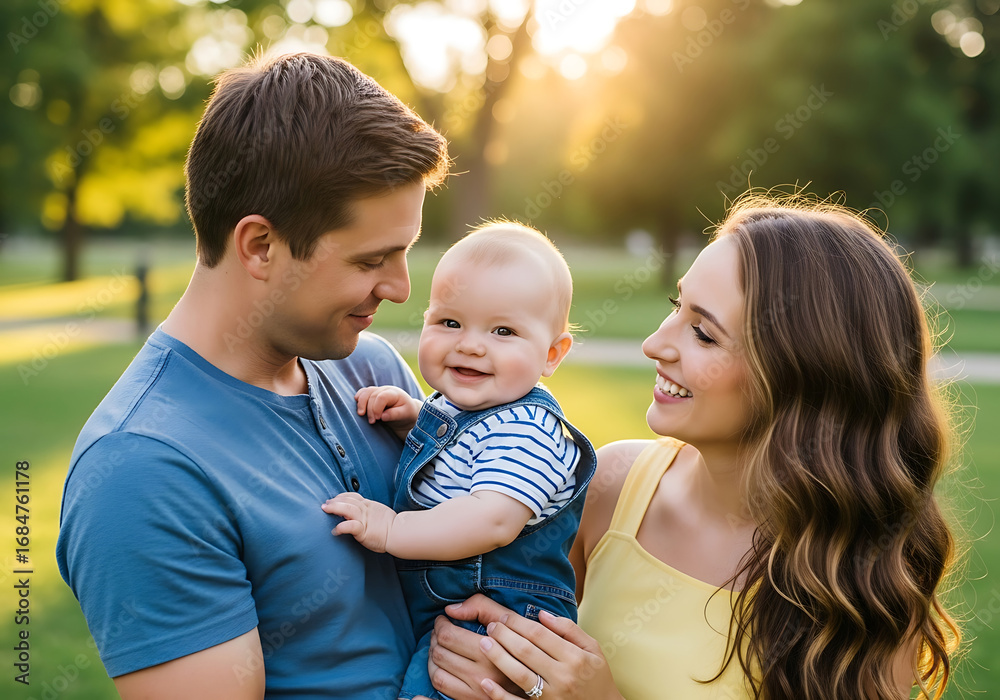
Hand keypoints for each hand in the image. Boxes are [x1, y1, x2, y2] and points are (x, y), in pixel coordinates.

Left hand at [321, 492, 396, 552]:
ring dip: (335, 508)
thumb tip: (358, 511)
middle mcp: (365, 510)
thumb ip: (368, 510)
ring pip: (347, 509)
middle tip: (325, 504)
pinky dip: (341, 527)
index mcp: (369, 505)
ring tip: (326, 509)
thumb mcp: (378, 513)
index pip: (353, 496)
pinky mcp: (363, 531)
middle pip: (348, 500)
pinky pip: (350, 526)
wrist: (399, 534)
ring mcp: (364, 519)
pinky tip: (335, 531)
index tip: (334, 499)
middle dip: (335, 500)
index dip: (342, 496)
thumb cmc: (390, 527)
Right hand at [355, 386, 419, 429]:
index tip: (377, 419)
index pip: (382, 397)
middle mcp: (385, 389)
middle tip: (372, 422)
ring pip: (365, 392)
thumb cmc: (406, 412)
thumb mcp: (405, 414)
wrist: (406, 411)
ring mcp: (378, 391)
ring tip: (361, 414)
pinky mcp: (372, 394)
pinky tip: (357, 404)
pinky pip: (363, 393)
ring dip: (361, 404)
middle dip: (370, 410)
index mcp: (394, 393)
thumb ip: (394, 414)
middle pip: (372, 396)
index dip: (377, 408)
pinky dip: (359, 398)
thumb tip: (383, 416)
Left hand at [426, 596, 520, 699]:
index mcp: (490, 650)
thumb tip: (451, 610)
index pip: (449, 636)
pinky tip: (440, 665)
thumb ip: (480, 606)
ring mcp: (476, 692)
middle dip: (435, 638)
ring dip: (432, 657)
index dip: (441, 624)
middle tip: (440, 631)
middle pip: (440, 653)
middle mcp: (481, 674)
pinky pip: (442, 688)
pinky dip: (435, 674)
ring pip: (437, 673)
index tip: (443, 620)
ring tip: (439, 646)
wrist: (539, 676)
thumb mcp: (507, 617)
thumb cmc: (522, 641)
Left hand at [477, 610, 621, 699]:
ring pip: (519, 674)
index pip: (539, 635)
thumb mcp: (592, 648)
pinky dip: (499, 694)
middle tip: (491, 626)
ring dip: (498, 657)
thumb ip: (569, 629)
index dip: (518, 623)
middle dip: (504, 635)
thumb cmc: (597, 676)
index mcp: (574, 658)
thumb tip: (542, 613)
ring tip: (484, 643)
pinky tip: (486, 682)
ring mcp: (551, 697)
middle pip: (526, 651)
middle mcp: (562, 677)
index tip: (504, 616)